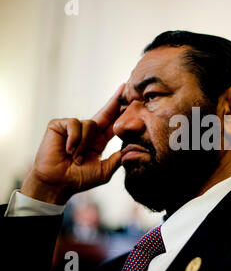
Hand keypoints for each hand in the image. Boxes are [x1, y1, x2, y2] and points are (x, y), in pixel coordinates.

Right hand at [20, 84, 124, 204]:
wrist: (58, 183)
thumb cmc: (79, 179)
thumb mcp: (104, 171)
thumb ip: (116, 160)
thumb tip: (129, 149)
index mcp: (98, 141)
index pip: (112, 124)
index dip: (120, 112)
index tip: (131, 100)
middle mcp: (87, 132)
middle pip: (104, 113)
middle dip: (114, 101)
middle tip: (125, 87)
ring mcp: (73, 128)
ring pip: (90, 124)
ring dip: (84, 143)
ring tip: (75, 157)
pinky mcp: (59, 125)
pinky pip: (74, 124)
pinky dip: (74, 138)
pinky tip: (67, 150)